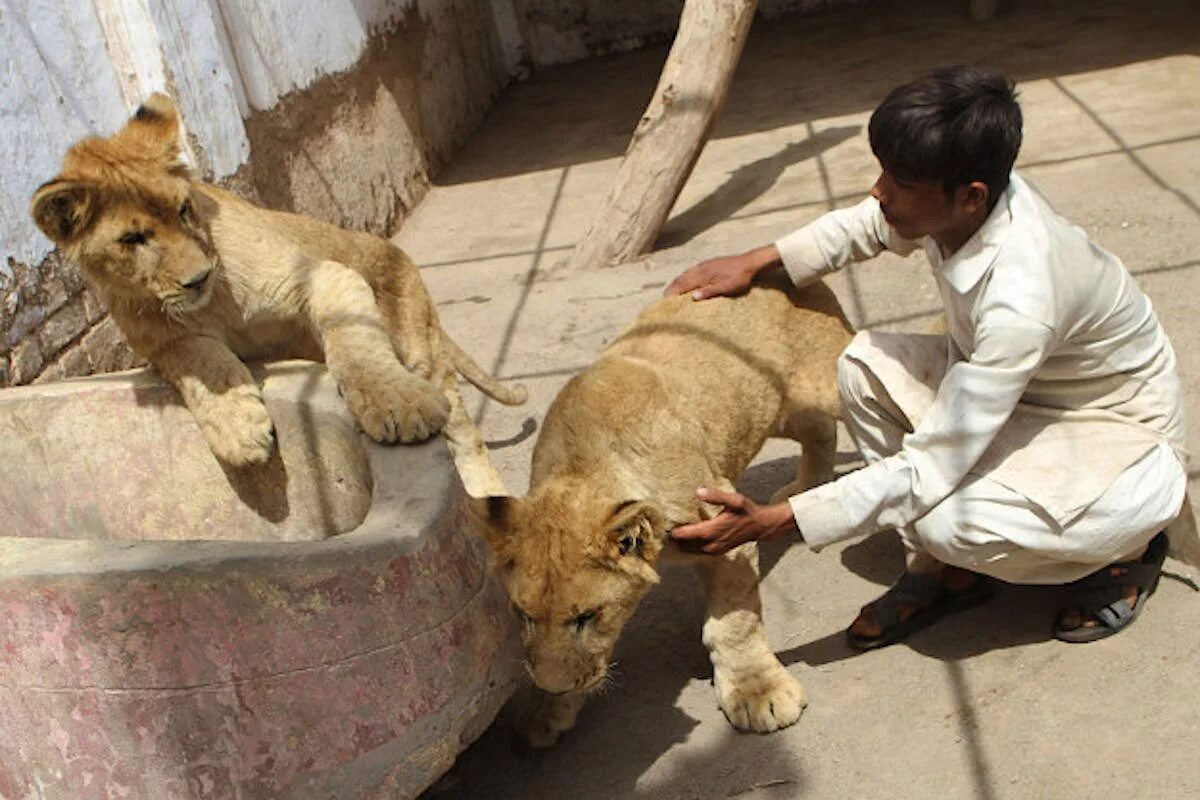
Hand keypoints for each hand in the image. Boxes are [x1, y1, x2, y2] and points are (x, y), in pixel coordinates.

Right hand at [663, 247, 777, 299]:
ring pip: (687, 273)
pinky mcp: (710, 263)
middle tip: (665, 296)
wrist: (749, 263)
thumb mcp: (725, 288)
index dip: (674, 292)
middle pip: (682, 278)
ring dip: (678, 281)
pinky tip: (688, 278)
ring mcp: (705, 265)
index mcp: (703, 275)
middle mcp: (701, 268)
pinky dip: (686, 276)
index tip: (665, 300)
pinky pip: (693, 270)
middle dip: (673, 287)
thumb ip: (708, 292)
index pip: (683, 284)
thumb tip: (693, 297)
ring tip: (673, 288)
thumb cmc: (738, 277)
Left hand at [670, 487, 798, 554]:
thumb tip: (698, 491)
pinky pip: (696, 552)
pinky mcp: (715, 552)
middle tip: (667, 523)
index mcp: (711, 531)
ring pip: (689, 550)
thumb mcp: (734, 500)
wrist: (760, 526)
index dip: (672, 530)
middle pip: (683, 544)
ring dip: (682, 541)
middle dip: (675, 536)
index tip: (664, 521)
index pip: (684, 535)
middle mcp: (710, 544)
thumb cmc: (747, 511)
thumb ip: (716, 496)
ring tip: (676, 528)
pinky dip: (689, 545)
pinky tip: (688, 535)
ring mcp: (713, 550)